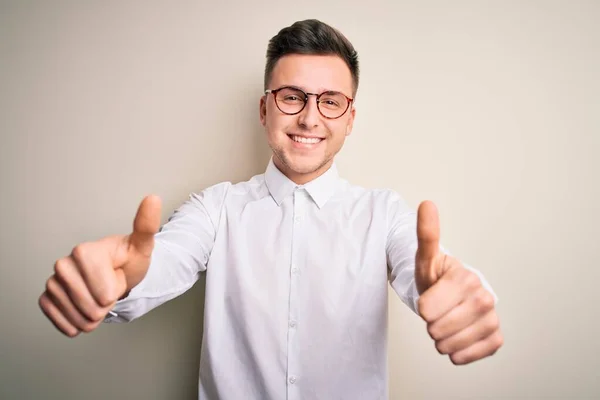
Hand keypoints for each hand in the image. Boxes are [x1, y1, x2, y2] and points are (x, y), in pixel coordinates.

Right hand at [38, 195, 161, 336]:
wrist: (115, 275)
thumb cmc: (128, 261)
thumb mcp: (142, 246)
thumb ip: (146, 225)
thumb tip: (153, 198)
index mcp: (84, 251)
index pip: (105, 293)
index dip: (116, 291)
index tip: (116, 275)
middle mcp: (63, 265)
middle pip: (92, 308)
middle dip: (106, 304)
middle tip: (109, 287)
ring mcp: (53, 282)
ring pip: (79, 318)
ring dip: (95, 316)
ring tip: (99, 296)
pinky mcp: (46, 299)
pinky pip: (64, 324)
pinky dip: (79, 323)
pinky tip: (85, 308)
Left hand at [414, 200, 502, 364]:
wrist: (453, 294)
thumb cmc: (436, 276)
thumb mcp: (425, 257)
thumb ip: (426, 234)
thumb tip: (427, 204)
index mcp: (465, 278)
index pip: (426, 310)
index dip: (422, 307)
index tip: (430, 297)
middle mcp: (484, 297)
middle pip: (437, 329)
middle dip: (431, 323)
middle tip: (438, 310)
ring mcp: (492, 318)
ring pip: (451, 346)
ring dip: (442, 339)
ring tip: (446, 322)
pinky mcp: (496, 337)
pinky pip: (469, 355)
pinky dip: (459, 352)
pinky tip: (459, 336)